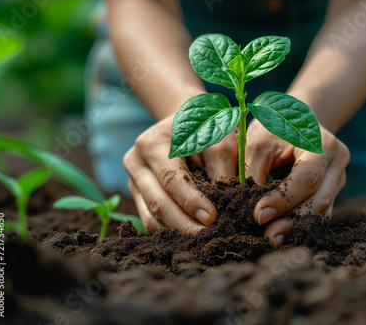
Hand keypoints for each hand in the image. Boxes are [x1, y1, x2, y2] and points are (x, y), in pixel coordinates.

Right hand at [123, 115, 237, 234]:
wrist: (182, 124)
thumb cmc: (204, 129)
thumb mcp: (217, 138)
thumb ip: (222, 165)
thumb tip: (232, 200)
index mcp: (152, 143)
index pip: (171, 179)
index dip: (191, 201)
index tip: (212, 217)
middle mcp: (136, 162)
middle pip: (157, 203)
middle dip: (184, 224)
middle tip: (208, 237)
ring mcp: (133, 181)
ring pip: (151, 218)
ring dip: (177, 233)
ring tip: (202, 240)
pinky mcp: (137, 196)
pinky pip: (150, 222)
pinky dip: (170, 232)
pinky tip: (190, 236)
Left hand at [245, 119, 349, 245]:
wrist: (296, 119)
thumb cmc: (273, 127)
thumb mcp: (258, 142)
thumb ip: (253, 173)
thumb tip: (244, 208)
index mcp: (323, 145)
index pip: (306, 178)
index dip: (284, 200)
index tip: (259, 216)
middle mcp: (337, 163)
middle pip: (320, 200)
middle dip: (292, 222)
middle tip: (268, 238)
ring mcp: (338, 179)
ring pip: (321, 211)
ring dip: (296, 228)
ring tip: (272, 240)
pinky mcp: (331, 191)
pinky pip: (318, 212)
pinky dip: (300, 224)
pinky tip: (282, 234)